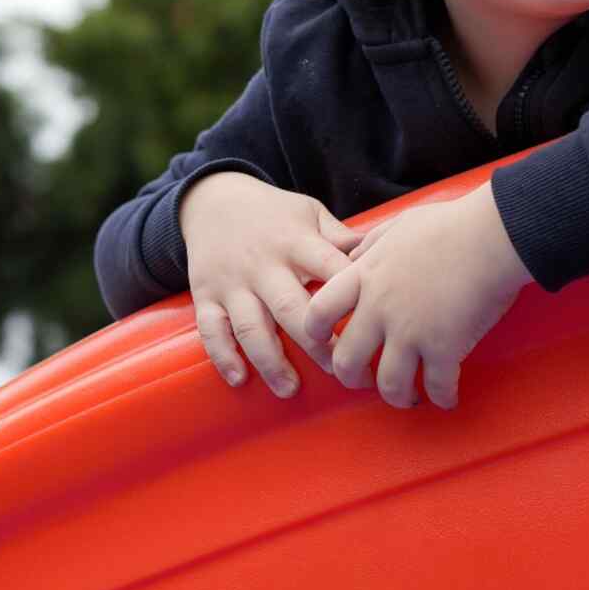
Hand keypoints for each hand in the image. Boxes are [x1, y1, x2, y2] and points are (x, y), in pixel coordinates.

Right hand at [179, 171, 361, 397]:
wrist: (214, 200)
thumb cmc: (274, 213)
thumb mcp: (310, 213)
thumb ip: (340, 238)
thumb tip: (381, 255)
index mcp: (296, 242)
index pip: (329, 268)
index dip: (350, 297)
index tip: (373, 324)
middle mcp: (264, 264)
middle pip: (291, 308)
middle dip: (317, 344)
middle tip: (342, 371)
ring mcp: (233, 282)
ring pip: (250, 326)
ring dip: (271, 361)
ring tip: (290, 389)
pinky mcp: (206, 295)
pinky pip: (212, 330)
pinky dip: (224, 356)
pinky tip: (240, 379)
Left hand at [304, 182, 533, 409]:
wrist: (491, 235)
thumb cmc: (451, 224)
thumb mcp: (399, 224)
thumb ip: (371, 244)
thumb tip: (354, 256)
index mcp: (367, 276)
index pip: (319, 312)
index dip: (315, 332)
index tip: (325, 341)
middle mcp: (381, 308)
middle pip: (347, 360)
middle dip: (352, 378)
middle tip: (365, 379)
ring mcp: (412, 331)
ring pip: (389, 384)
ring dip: (398, 396)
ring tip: (409, 395)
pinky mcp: (445, 347)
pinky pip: (437, 386)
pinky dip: (442, 398)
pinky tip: (448, 398)